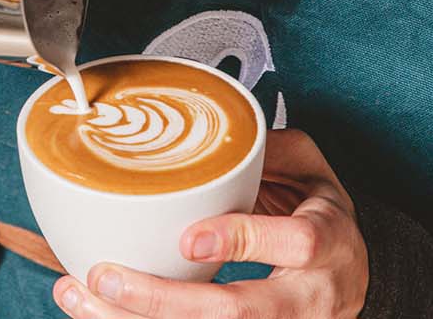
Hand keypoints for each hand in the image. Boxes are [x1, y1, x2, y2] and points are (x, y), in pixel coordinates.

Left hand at [52, 130, 368, 318]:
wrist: (354, 280)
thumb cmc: (323, 220)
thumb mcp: (315, 175)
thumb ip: (272, 151)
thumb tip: (222, 131)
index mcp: (326, 245)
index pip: (294, 244)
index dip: (241, 242)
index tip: (187, 238)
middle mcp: (305, 299)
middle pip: (238, 315)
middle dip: (163, 301)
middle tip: (106, 278)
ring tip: (78, 296)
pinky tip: (94, 312)